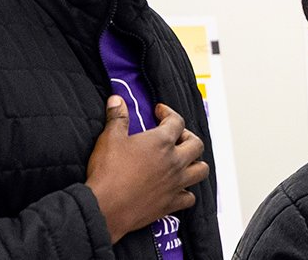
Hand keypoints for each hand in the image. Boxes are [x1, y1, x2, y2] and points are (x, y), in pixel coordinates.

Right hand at [85, 96, 208, 239]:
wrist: (105, 207)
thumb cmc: (108, 173)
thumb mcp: (110, 139)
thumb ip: (117, 117)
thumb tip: (117, 100)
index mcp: (161, 142)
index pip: (177, 121)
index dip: (169, 113)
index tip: (160, 112)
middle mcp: (174, 161)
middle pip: (196, 144)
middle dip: (188, 136)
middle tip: (176, 136)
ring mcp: (175, 183)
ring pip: (201, 170)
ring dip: (196, 163)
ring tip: (184, 161)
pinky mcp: (171, 203)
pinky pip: (190, 197)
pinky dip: (187, 192)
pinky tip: (178, 189)